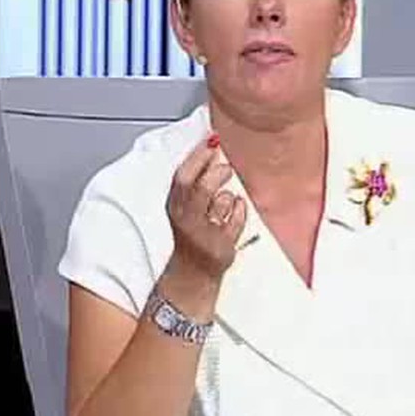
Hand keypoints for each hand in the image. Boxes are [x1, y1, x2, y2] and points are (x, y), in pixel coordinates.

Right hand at [164, 134, 246, 283]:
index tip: (211, 140)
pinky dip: (240, 210)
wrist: (191, 275)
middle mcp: (186, 220)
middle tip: (226, 167)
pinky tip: (237, 209)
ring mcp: (205, 234)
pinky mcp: (222, 246)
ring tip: (227, 198)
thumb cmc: (190, 235)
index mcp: (175, 207)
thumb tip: (211, 149)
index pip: (183, 176)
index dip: (198, 156)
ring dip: (228, 195)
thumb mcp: (184, 208)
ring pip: (222, 201)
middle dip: (216, 173)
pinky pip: (237, 219)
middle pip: (201, 188)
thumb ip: (195, 181)